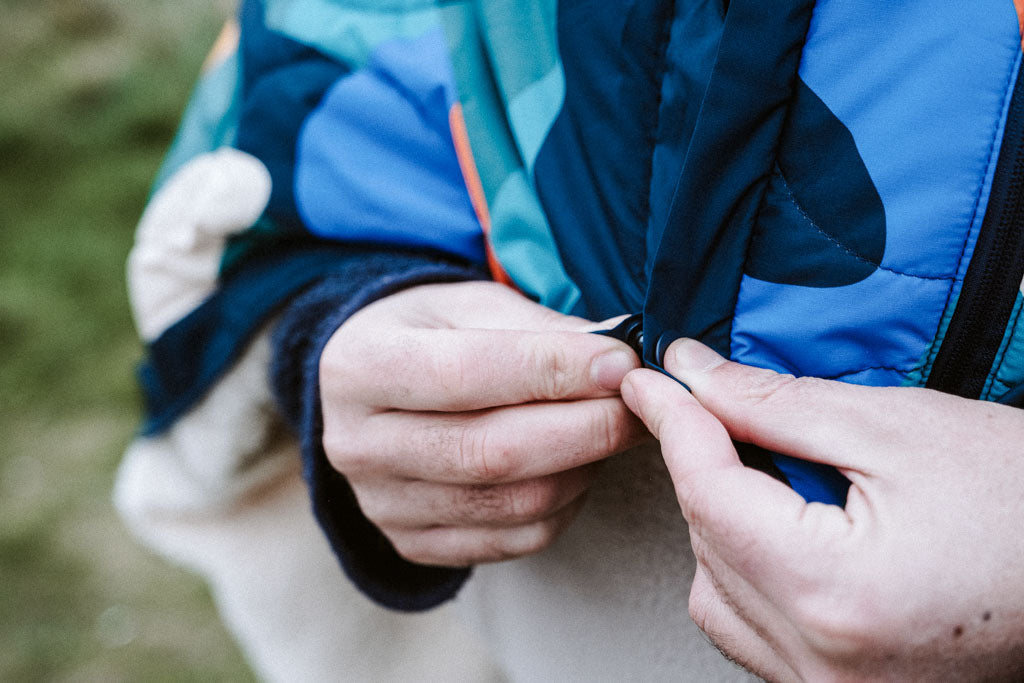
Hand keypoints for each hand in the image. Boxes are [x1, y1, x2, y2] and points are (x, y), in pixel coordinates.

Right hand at [320, 281, 645, 566]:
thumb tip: (620, 351)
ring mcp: (382, 504)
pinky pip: (515, 540)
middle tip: (642, 404)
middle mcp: (357, 443)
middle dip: (587, 427)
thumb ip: (538, 327)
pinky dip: (565, 507)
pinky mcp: (413, 544)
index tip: (621, 362)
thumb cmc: (425, 334)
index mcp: (359, 366)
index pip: (466, 373)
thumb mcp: (468, 304)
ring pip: (513, 503)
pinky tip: (576, 468)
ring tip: (610, 429)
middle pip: (493, 451)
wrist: (366, 389)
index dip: (553, 369)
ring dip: (584, 467)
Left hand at [621, 338, 1023, 681]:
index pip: (706, 492)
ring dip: (723, 524)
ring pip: (714, 592)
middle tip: (728, 412)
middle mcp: (822, 664)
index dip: (672, 423)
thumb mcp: (896, 430)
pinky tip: (787, 533)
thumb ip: (775, 404)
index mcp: (834, 594)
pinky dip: (748, 573)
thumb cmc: (1021, 502)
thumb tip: (694, 378)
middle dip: (706, 468)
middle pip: (705, 542)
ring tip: (777, 477)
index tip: (649, 382)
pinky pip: (750, 631)